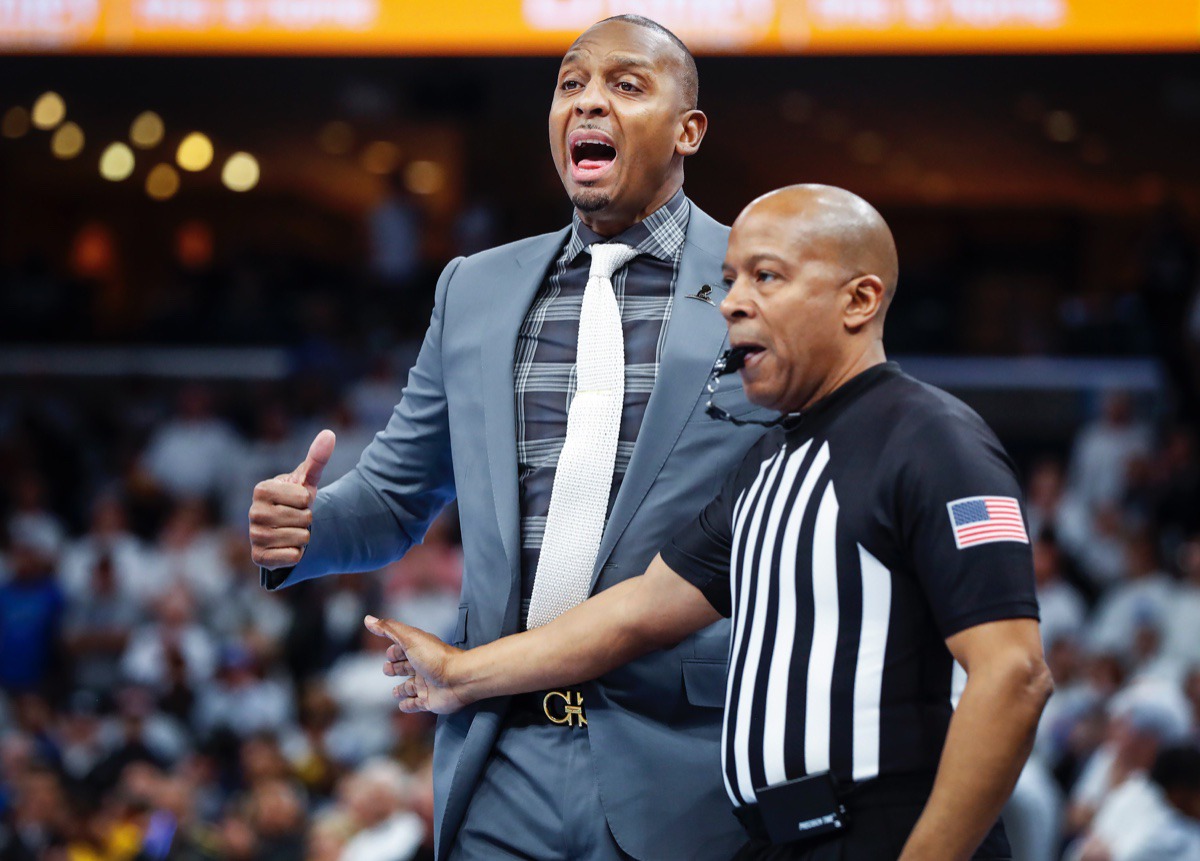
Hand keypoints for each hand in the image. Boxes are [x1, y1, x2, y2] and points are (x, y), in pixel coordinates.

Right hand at [248, 430, 335, 569]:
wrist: (285, 529)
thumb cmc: (296, 500)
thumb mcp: (307, 480)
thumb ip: (317, 458)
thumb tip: (329, 434)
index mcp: (261, 489)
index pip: (304, 498)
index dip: (308, 501)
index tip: (297, 501)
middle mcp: (253, 512)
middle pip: (304, 519)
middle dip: (307, 520)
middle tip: (296, 518)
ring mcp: (254, 536)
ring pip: (301, 539)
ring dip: (304, 537)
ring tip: (292, 531)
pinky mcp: (259, 558)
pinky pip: (293, 556)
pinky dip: (297, 553)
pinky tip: (287, 547)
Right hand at [364, 615, 469, 714]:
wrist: (458, 678)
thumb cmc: (434, 657)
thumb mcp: (409, 638)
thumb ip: (388, 629)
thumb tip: (368, 619)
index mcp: (418, 650)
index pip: (403, 649)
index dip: (395, 650)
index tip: (389, 653)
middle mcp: (423, 666)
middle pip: (406, 667)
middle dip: (395, 668)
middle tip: (387, 669)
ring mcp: (427, 684)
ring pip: (411, 687)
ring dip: (402, 689)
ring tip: (395, 692)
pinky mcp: (429, 700)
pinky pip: (417, 704)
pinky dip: (409, 705)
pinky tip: (403, 705)